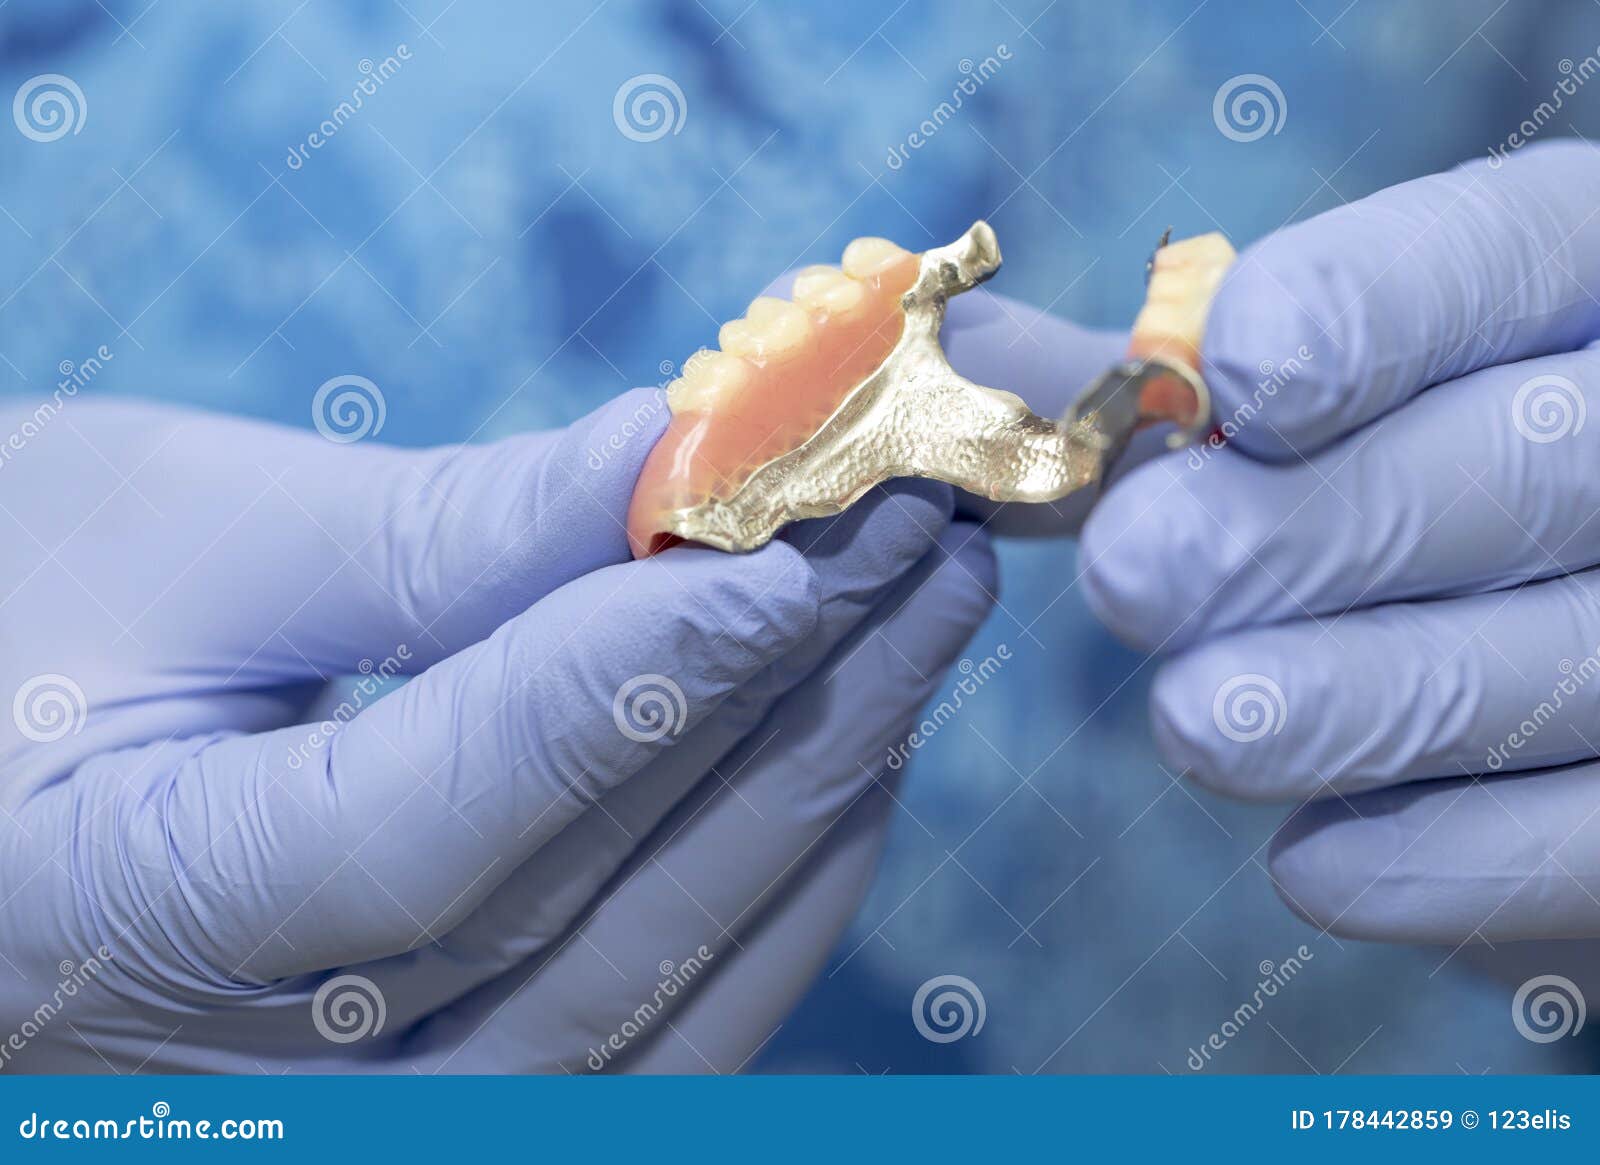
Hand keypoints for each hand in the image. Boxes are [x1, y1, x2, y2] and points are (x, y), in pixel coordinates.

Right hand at [0, 387, 994, 1071]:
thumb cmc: (17, 603)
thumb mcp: (180, 540)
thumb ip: (434, 536)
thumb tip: (671, 466)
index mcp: (114, 920)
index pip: (436, 828)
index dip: (635, 684)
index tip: (798, 551)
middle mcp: (249, 1089)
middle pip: (579, 928)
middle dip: (776, 717)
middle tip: (919, 548)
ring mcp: (362, 1122)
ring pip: (646, 1008)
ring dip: (806, 806)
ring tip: (921, 629)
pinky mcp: (441, 1094)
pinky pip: (647, 1035)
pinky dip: (764, 901)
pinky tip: (851, 758)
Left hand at [1076, 140, 1599, 944]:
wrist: (1549, 686)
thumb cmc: (1376, 492)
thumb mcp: (1285, 395)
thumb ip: (1136, 375)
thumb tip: (950, 351)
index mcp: (1575, 281)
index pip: (1497, 256)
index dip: (1369, 309)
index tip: (1231, 372)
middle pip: (1530, 463)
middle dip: (1312, 528)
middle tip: (1131, 574)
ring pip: (1556, 659)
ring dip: (1354, 697)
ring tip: (1196, 721)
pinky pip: (1583, 841)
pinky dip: (1447, 860)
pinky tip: (1314, 865)